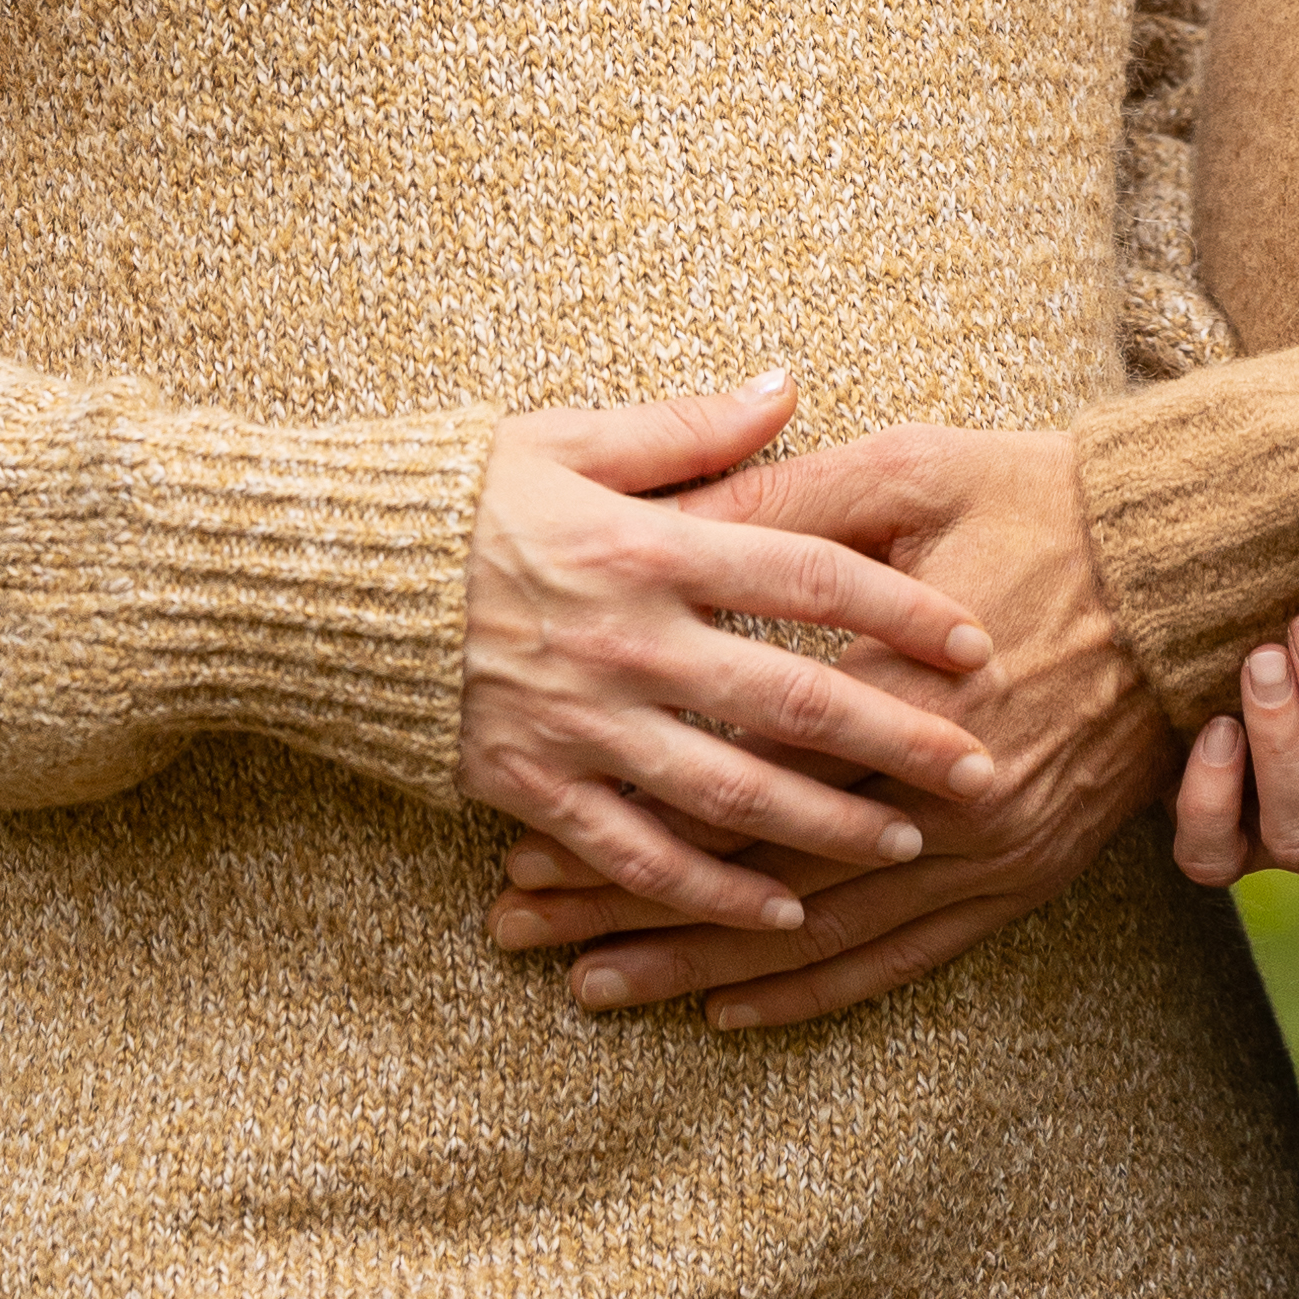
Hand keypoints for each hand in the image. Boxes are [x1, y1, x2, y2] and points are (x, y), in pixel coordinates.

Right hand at [459, 370, 1003, 934]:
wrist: (316, 576)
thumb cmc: (453, 497)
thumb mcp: (568, 437)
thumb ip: (688, 429)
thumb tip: (788, 387)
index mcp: (648, 546)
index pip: (808, 575)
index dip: (901, 610)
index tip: (976, 643)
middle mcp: (628, 640)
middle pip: (792, 698)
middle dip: (898, 739)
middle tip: (982, 768)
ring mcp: (580, 721)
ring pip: (730, 791)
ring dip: (827, 826)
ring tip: (905, 844)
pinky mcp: (531, 783)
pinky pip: (638, 853)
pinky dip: (712, 890)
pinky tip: (779, 911)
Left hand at [487, 420, 1172, 1031]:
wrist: (1191, 569)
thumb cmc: (1043, 500)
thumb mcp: (905, 475)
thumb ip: (779, 513)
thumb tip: (663, 528)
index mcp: (889, 690)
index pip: (720, 776)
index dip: (616, 812)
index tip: (514, 837)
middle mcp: (931, 795)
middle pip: (748, 870)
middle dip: (621, 903)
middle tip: (516, 929)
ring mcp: (981, 850)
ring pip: (812, 931)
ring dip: (696, 965)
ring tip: (593, 985)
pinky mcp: (1021, 877)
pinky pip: (902, 956)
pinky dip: (812, 990)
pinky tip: (734, 1011)